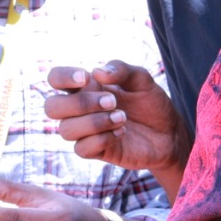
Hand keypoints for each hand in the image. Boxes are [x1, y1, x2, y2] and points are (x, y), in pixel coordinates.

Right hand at [48, 63, 190, 194]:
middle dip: (80, 103)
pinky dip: (101, 139)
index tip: (86, 78)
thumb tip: (98, 72)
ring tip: (122, 117)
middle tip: (112, 101)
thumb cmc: (150, 104)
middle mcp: (80, 109)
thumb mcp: (142, 80)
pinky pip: (81, 148)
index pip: (55, 78)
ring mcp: (86, 132)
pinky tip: (121, 133)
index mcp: (86, 87)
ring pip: (65, 130)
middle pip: (51, 107)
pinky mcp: (96, 151)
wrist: (169, 133)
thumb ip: (121, 70)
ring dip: (94, 122)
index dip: (62, 77)